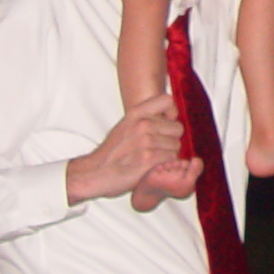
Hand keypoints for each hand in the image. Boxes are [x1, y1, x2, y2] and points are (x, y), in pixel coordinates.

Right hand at [64, 92, 192, 204]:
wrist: (95, 172)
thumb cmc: (112, 152)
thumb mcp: (125, 125)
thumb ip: (146, 117)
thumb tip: (169, 116)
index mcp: (136, 113)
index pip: (168, 101)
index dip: (172, 113)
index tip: (166, 123)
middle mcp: (142, 124)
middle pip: (177, 128)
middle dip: (171, 139)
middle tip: (158, 147)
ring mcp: (145, 141)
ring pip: (176, 145)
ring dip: (168, 154)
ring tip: (153, 158)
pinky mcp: (148, 159)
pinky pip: (171, 158)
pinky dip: (165, 164)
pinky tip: (153, 166)